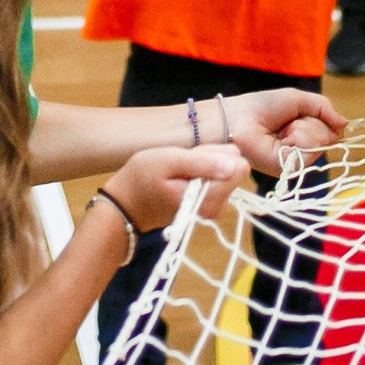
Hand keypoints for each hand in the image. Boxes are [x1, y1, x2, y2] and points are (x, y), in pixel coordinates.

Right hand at [103, 143, 248, 232]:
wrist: (125, 205)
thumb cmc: (142, 178)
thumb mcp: (168, 160)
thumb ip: (202, 162)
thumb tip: (236, 165)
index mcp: (208, 199)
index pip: (239, 168)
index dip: (218, 154)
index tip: (195, 156)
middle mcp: (216, 209)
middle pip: (233, 169)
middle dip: (211, 160)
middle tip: (182, 163)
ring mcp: (212, 210)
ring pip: (224, 173)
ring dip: (205, 166)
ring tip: (179, 170)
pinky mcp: (207, 208)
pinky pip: (215, 181)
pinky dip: (201, 174)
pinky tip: (181, 176)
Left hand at [219, 88, 345, 173]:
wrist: (237, 119)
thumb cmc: (261, 107)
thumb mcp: (297, 99)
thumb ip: (323, 107)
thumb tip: (345, 124)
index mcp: (304, 132)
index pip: (331, 131)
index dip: (324, 120)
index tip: (302, 113)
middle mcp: (302, 148)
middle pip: (329, 137)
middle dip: (311, 123)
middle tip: (288, 121)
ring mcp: (296, 160)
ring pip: (321, 144)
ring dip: (303, 130)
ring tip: (282, 129)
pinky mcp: (289, 170)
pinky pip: (309, 152)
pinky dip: (298, 139)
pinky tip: (280, 138)